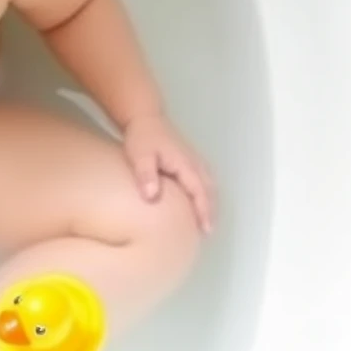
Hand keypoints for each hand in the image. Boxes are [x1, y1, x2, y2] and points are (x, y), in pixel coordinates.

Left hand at [122, 113, 214, 233]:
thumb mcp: (140, 156)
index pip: (199, 192)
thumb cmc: (142, 136)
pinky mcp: (190, 161)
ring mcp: (195, 161)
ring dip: (210, 204)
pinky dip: (205, 195)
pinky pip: (204, 181)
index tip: (206, 229)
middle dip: (210, 212)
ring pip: (209, 187)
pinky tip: (198, 204)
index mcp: (185, 164)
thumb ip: (146, 175)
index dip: (203, 212)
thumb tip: (152, 197)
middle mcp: (195, 163)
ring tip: (204, 224)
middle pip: (209, 192)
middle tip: (207, 232)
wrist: (144, 117)